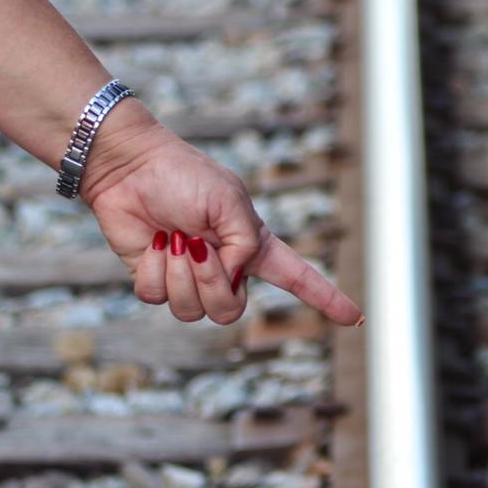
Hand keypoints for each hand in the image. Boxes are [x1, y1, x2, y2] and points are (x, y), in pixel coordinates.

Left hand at [78, 101, 362, 326]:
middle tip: (195, 245)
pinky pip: (157, 299)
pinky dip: (151, 271)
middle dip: (211, 282)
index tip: (356, 319)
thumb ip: (244, 246)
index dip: (326, 300)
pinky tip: (151, 245)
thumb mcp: (229, 203)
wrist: (130, 169)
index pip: (298, 279)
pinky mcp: (155, 280)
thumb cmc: (185, 176)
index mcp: (254, 246)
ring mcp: (189, 278)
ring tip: (172, 240)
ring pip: (192, 312)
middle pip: (231, 310)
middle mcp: (225, 268)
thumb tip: (232, 282)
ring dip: (179, 274)